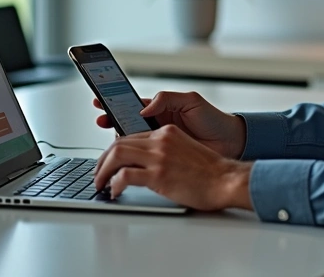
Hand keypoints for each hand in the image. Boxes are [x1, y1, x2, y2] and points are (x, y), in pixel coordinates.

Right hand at [93, 91, 246, 158]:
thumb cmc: (214, 120)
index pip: (131, 105)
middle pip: (126, 124)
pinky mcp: (163, 161)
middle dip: (110, 121)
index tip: (100, 100)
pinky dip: (130, 160)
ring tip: (108, 137)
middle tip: (100, 120)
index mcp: (161, 110)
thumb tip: (144, 108)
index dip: (115, 103)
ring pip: (131, 143)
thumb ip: (167, 99)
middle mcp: (156, 127)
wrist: (232, 143)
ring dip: (117, 142)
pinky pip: (142, 160)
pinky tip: (122, 159)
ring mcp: (158, 145)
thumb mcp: (192, 101)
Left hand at [94, 124, 252, 211]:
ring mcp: (159, 157)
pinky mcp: (158, 175)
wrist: (226, 180)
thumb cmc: (211, 171)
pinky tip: (114, 191)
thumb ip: (165, 150)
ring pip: (117, 155)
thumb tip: (147, 163)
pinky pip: (125, 175)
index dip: (114, 149)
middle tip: (98, 173)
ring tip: (100, 182)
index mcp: (166, 132)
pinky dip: (114, 183)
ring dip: (102, 170)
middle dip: (102, 159)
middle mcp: (160, 140)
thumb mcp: (185, 149)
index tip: (107, 160)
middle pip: (119, 143)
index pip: (131, 136)